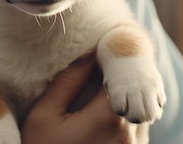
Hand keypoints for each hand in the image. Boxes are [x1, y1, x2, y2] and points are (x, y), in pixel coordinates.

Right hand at [21, 54, 148, 143]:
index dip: (106, 56)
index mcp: (110, 116)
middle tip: (94, 69)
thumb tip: (87, 55)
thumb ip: (67, 82)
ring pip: (139, 104)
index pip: (119, 68)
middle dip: (115, 75)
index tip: (95, 51)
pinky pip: (138, 124)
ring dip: (122, 94)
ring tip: (95, 93)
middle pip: (133, 86)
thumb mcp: (44, 117)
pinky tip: (101, 116)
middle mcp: (133, 131)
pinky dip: (124, 113)